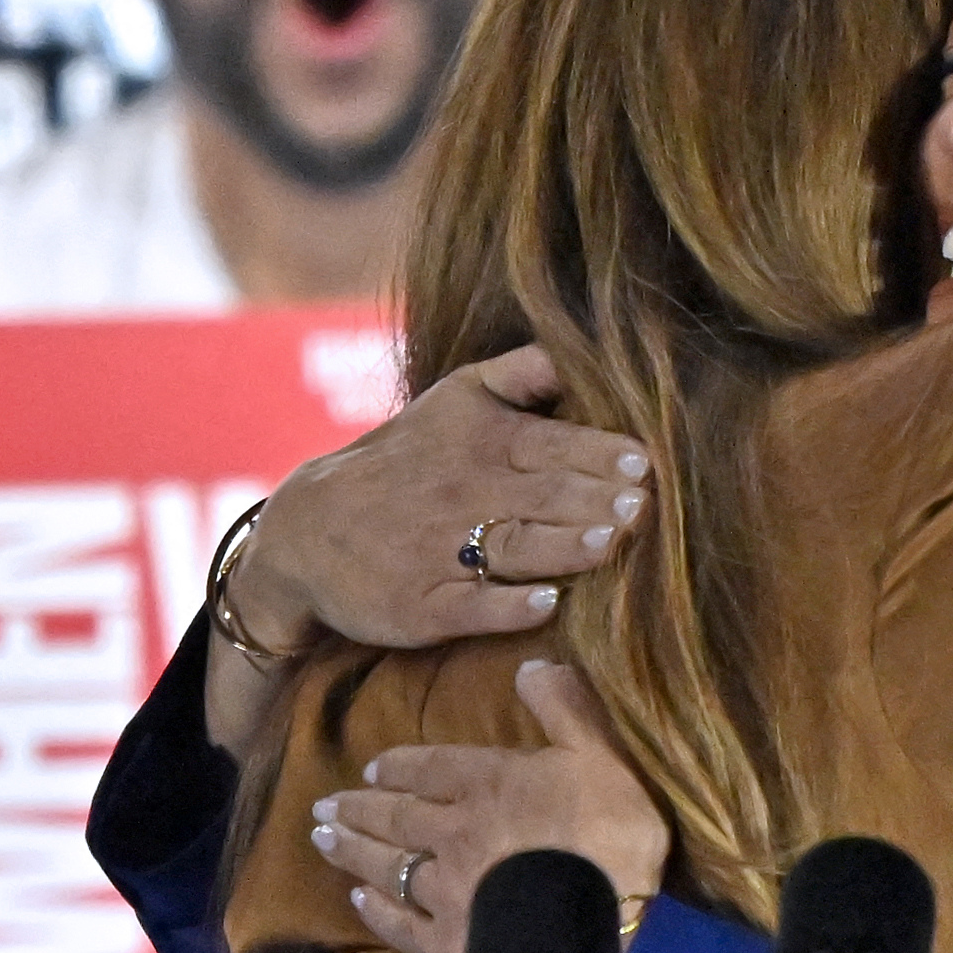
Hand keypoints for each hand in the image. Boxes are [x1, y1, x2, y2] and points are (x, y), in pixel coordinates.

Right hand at [233, 347, 650, 655]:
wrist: (308, 528)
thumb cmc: (405, 459)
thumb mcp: (455, 398)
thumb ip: (523, 372)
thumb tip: (588, 346)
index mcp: (481, 441)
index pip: (552, 444)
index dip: (600, 454)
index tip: (645, 463)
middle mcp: (464, 493)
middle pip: (542, 497)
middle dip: (595, 500)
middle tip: (645, 507)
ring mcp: (438, 553)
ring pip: (512, 547)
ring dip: (561, 546)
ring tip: (606, 544)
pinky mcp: (418, 606)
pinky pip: (467, 607)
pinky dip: (505, 607)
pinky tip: (543, 605)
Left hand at [310, 661, 669, 952]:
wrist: (585, 919)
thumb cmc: (606, 831)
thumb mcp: (600, 753)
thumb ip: (565, 707)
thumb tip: (530, 664)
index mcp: (489, 783)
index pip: (434, 768)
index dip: (402, 766)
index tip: (372, 768)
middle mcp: (452, 830)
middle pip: (398, 815)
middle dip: (360, 807)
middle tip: (324, 805)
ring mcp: (443, 889)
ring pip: (388, 863)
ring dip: (353, 850)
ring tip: (322, 839)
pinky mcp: (445, 942)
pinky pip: (400, 925)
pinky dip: (376, 913)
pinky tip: (357, 902)